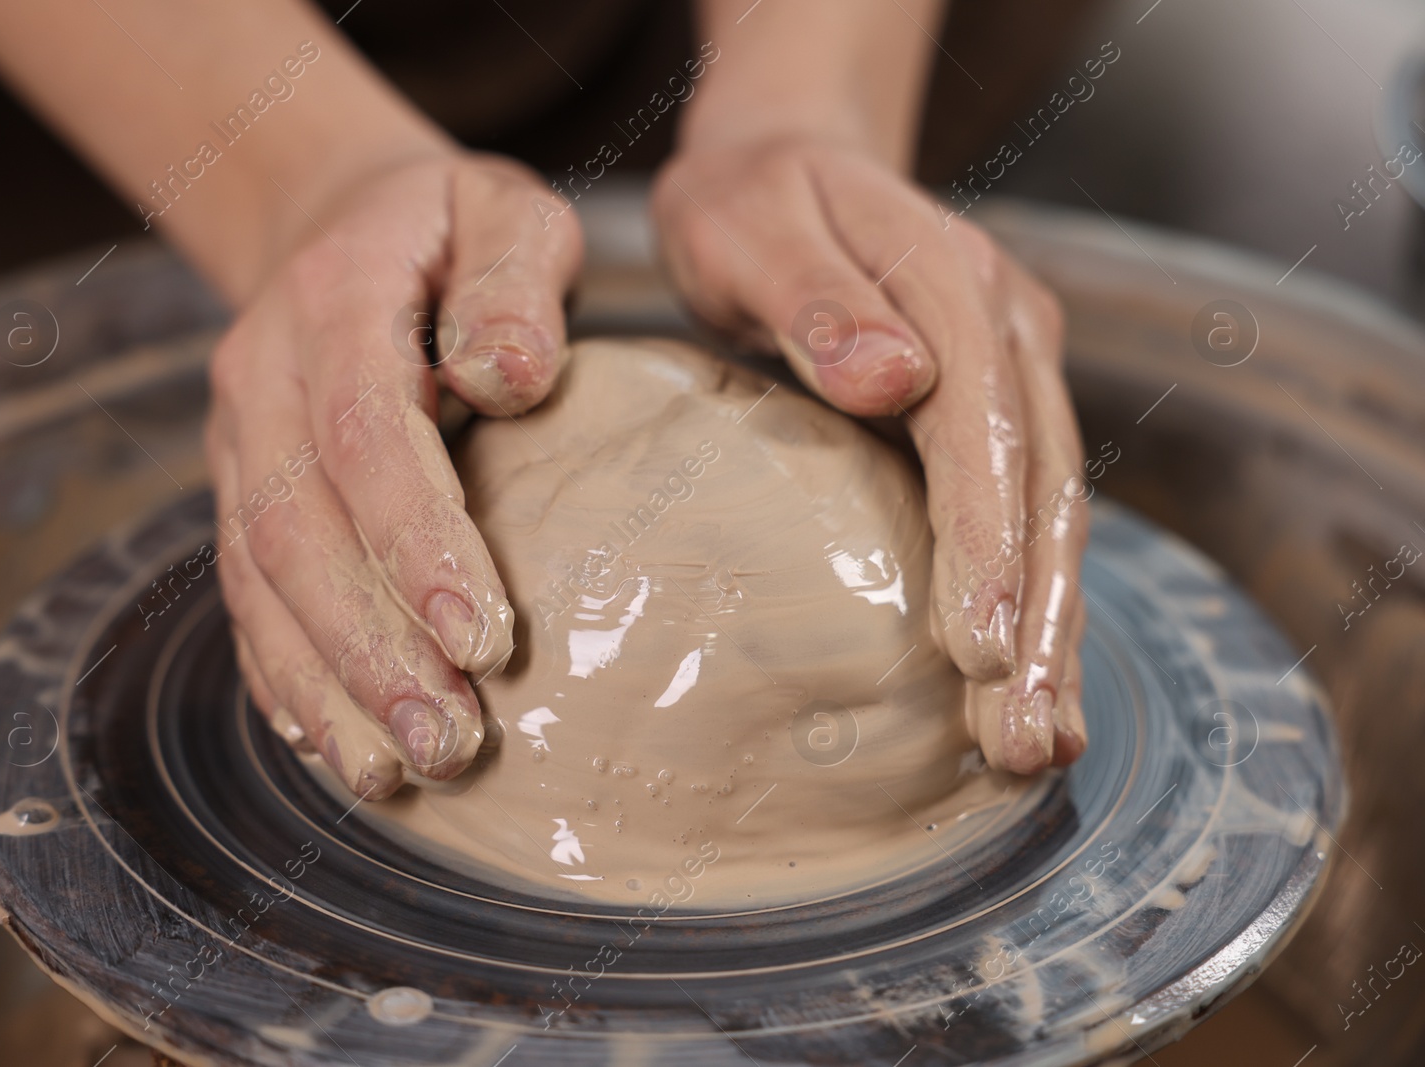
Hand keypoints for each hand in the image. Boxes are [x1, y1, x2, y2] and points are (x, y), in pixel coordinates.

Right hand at [207, 152, 581, 797]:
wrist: (337, 223)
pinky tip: (332, 745)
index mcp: (333, 304)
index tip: (486, 640)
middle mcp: (262, 381)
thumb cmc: (447, 230)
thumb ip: (515, 282)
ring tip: (399, 774)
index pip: (364, 436)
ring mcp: (237, 443)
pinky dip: (282, 675)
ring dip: (325, 684)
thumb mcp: (503, 213)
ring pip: (258, 581)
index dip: (416, 543)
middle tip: (450, 742)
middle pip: (297, 532)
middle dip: (369, 648)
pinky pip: (243, 594)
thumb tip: (513, 377)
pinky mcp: (237, 490)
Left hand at [652, 134, 1088, 772]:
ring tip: (1040, 743)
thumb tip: (894, 379)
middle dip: (1039, 619)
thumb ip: (814, 298)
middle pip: (1043, 485)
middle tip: (1027, 740)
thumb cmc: (749, 200)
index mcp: (952, 280)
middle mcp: (1010, 327)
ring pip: (1053, 511)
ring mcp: (1015, 367)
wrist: (786, 161)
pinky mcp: (997, 406)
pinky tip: (1026, 682)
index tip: (980, 647)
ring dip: (1051, 630)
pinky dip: (1031, 599)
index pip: (983, 423)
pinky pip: (1028, 510)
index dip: (987, 538)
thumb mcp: (749, 228)